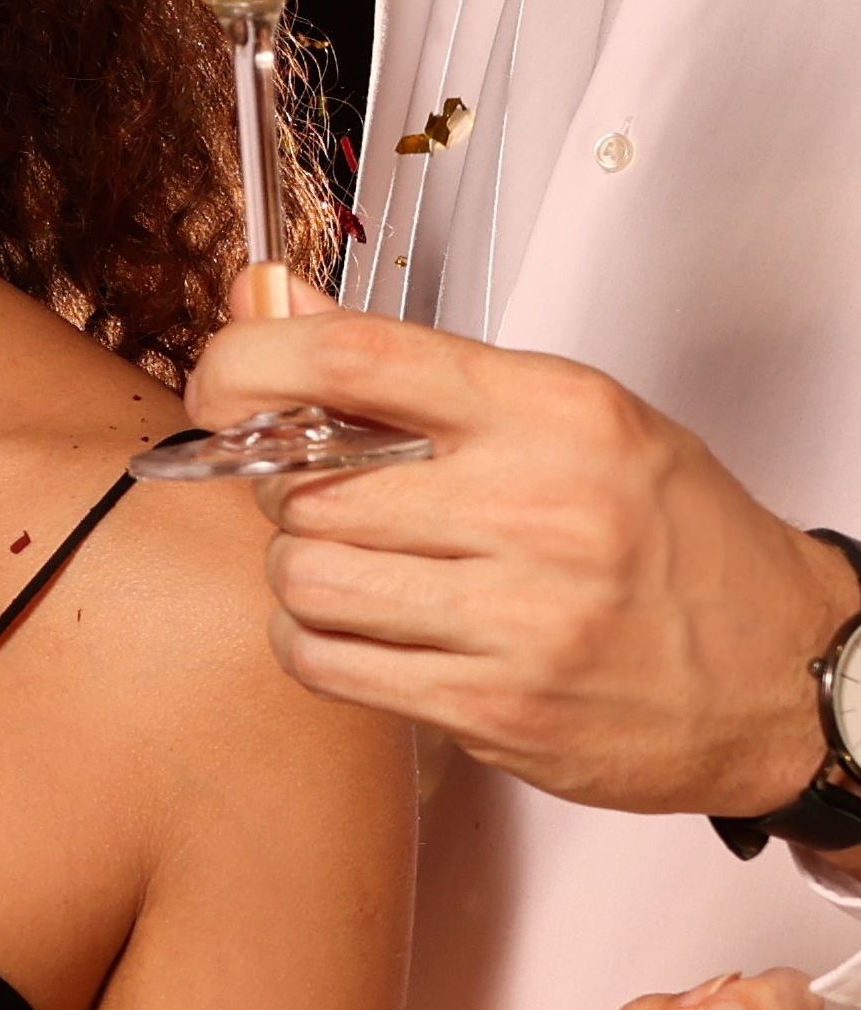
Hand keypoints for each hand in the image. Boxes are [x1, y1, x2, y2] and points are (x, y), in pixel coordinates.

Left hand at [193, 304, 856, 816]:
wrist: (787, 671)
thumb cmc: (674, 538)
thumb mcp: (573, 419)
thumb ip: (415, 369)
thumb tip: (269, 301)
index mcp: (557, 414)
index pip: (353, 359)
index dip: (249, 362)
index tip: (223, 383)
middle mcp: (539, 508)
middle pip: (306, 481)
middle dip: (287, 490)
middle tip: (328, 499)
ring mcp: (521, 617)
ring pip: (302, 576)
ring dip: (301, 573)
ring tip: (358, 570)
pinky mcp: (498, 708)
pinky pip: (327, 663)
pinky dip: (315, 644)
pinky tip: (363, 630)